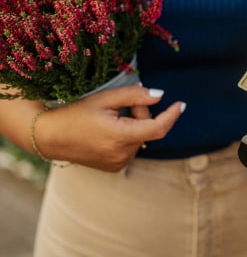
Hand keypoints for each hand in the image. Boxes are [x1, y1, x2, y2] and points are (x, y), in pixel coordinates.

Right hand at [35, 84, 184, 171]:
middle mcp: (123, 154)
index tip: (181, 104)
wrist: (49, 137)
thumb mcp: (104, 98)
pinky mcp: (115, 168)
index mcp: (121, 137)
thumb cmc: (75, 113)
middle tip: (120, 105)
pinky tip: (107, 132)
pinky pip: (131, 147)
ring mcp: (119, 164)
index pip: (158, 128)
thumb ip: (135, 96)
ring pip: (140, 137)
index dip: (172, 115)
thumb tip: (160, 95)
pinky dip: (126, 136)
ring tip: (109, 120)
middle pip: (148, 128)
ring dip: (133, 125)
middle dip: (140, 113)